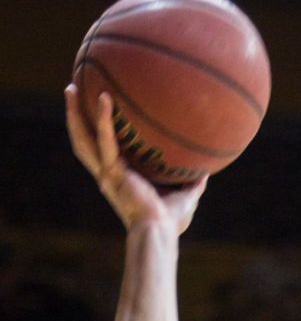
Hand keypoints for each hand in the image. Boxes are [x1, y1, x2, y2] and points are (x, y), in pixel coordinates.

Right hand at [64, 85, 206, 234]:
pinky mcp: (112, 172)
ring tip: (72, 87)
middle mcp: (107, 174)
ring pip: (83, 138)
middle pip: (83, 140)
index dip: (95, 131)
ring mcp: (107, 173)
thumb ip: (193, 182)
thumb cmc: (170, 221)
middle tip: (73, 91)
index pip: (101, 150)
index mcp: (119, 178)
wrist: (159, 233)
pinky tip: (106, 98)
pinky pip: (105, 139)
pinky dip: (105, 119)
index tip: (95, 111)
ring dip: (74, 113)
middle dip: (75, 116)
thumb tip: (209, 169)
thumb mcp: (185, 197)